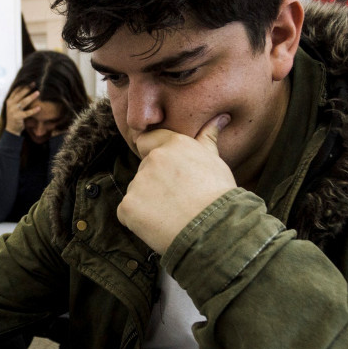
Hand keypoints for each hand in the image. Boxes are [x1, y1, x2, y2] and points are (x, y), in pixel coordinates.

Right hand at [4, 86, 41, 135]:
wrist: (11, 129)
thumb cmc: (15, 116)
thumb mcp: (13, 106)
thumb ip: (17, 99)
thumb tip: (25, 89)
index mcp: (9, 101)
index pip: (16, 91)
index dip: (22, 85)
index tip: (29, 81)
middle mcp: (10, 104)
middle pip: (20, 94)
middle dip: (27, 88)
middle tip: (34, 83)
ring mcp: (14, 111)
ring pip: (24, 102)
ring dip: (31, 97)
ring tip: (38, 92)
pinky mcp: (18, 117)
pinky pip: (27, 113)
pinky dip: (33, 110)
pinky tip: (39, 108)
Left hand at [116, 115, 234, 253]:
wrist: (214, 230)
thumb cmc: (219, 197)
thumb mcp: (215, 162)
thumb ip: (207, 139)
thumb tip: (220, 117)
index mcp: (174, 143)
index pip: (148, 141)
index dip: (153, 156)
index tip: (164, 174)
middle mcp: (154, 158)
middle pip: (144, 171)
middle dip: (155, 185)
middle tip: (178, 201)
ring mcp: (138, 182)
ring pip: (137, 192)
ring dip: (147, 204)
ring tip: (172, 215)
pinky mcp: (128, 205)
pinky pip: (127, 213)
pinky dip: (138, 221)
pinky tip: (160, 226)